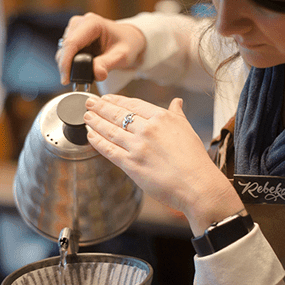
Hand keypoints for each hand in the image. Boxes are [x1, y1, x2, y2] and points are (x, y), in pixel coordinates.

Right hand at [56, 12, 146, 84]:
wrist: (129, 40)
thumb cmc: (128, 44)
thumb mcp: (122, 56)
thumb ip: (108, 64)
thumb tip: (96, 74)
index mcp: (92, 23)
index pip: (71, 43)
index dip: (66, 63)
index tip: (66, 80)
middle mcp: (80, 23)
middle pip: (65, 48)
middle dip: (67, 67)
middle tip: (76, 83)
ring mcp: (75, 29)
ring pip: (63, 52)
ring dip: (69, 67)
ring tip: (82, 77)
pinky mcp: (73, 37)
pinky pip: (66, 54)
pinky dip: (71, 65)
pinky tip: (81, 72)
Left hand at [84, 95, 243, 235]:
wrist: (198, 186)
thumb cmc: (195, 161)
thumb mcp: (188, 131)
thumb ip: (177, 115)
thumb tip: (177, 102)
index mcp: (162, 118)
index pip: (133, 104)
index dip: (116, 100)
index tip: (107, 98)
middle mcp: (148, 129)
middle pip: (117, 114)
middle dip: (100, 107)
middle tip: (89, 103)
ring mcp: (138, 146)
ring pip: (110, 130)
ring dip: (95, 122)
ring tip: (86, 117)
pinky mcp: (131, 164)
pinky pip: (108, 150)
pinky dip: (97, 141)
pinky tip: (90, 136)